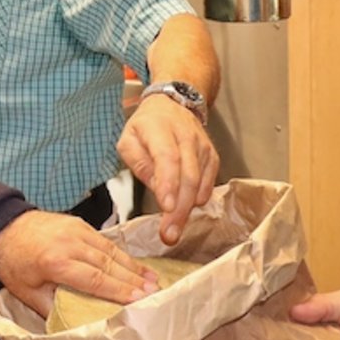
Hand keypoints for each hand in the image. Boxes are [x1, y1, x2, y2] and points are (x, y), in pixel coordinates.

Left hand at [0, 210, 155, 316]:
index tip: (138, 300)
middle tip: (155, 293)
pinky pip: (105, 241)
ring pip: (110, 251)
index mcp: (55, 262)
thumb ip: (51, 308)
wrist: (1, 227)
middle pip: (108, 264)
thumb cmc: (13, 263)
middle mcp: (69, 244)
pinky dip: (123, 254)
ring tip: (153, 281)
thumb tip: (75, 325)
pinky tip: (136, 265)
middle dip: (133, 280)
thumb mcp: (26, 293)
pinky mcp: (79, 224)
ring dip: (133, 267)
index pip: (94, 279)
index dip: (118, 290)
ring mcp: (75, 231)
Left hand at [117, 95, 218, 242]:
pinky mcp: (212, 157)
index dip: (168, 184)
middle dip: (179, 209)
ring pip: (200, 182)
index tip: (165, 207)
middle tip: (169, 234)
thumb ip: (138, 163)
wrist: (173, 105)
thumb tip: (156, 187)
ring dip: (188, 209)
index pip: (167, 157)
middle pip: (187, 176)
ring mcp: (202, 147)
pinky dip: (199, 199)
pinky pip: (209, 183)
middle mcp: (185, 137)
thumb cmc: (146, 126)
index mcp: (159, 129)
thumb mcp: (127, 139)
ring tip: (174, 230)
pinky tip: (187, 210)